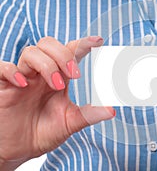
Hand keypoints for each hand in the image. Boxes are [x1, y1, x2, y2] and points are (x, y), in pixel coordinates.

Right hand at [0, 36, 114, 168]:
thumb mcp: (70, 123)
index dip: (82, 44)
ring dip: (46, 65)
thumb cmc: (43, 132)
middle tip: (75, 75)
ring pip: (30, 52)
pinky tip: (23, 84)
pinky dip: (13, 72)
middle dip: (64, 55)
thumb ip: (89, 115)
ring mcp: (22, 78)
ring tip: (56, 85)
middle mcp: (40, 73)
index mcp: (58, 77)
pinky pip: (2, 68)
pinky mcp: (3, 87)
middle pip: (48, 44)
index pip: (69, 52)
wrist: (18, 150)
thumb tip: (112, 110)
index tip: (99, 41)